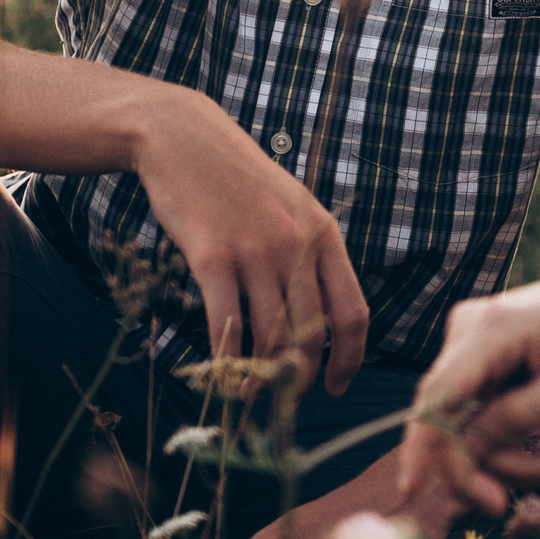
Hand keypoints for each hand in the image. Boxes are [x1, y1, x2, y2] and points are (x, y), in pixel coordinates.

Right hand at [132, 86, 370, 391]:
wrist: (185, 139)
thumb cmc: (239, 179)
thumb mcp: (293, 206)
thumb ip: (311, 253)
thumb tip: (323, 316)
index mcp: (324, 234)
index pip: (353, 313)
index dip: (349, 359)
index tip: (335, 384)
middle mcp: (296, 246)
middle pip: (311, 334)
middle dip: (301, 378)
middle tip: (286, 399)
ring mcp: (255, 251)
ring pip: (269, 336)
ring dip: (262, 378)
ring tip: (251, 396)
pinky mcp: (212, 258)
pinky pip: (226, 324)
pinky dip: (225, 359)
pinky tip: (222, 374)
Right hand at [399, 258, 539, 514]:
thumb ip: (524, 414)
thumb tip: (467, 447)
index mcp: (492, 328)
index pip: (437, 395)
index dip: (419, 447)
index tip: (409, 493)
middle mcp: (469, 330)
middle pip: (448, 418)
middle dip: (483, 465)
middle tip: (517, 502)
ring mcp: (472, 343)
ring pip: (465, 424)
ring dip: (506, 458)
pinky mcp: (483, 359)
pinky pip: (479, 415)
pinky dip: (509, 441)